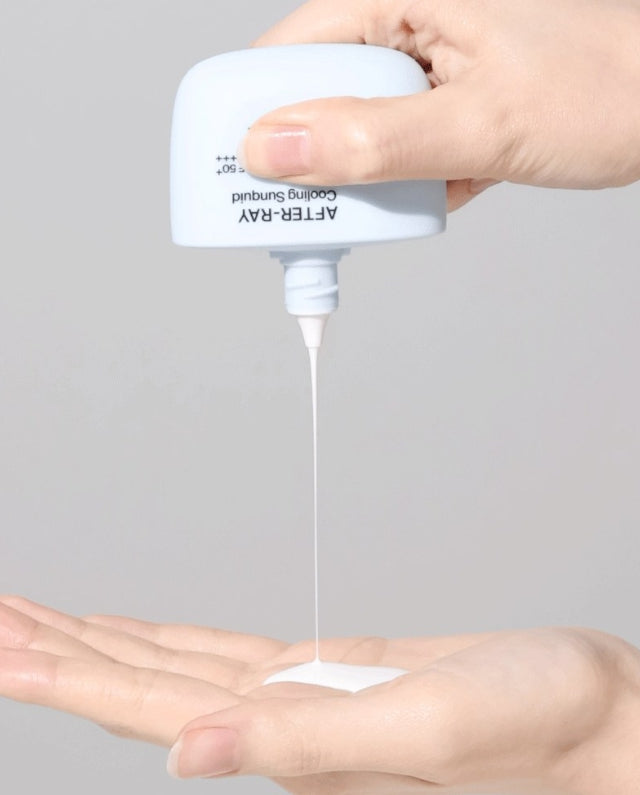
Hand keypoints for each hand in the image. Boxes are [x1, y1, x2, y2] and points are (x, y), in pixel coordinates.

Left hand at [1, 596, 639, 793]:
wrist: (594, 716)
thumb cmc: (536, 726)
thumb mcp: (425, 728)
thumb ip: (304, 743)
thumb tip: (181, 754)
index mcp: (288, 742)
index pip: (141, 706)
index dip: (61, 676)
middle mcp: (276, 727)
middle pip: (138, 685)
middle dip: (56, 652)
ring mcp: (298, 701)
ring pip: (173, 666)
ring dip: (102, 643)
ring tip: (37, 623)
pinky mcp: (329, 676)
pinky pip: (225, 655)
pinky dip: (171, 641)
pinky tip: (141, 640)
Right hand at [241, 0, 639, 208]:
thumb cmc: (606, 89)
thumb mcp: (480, 123)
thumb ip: (373, 141)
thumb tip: (277, 149)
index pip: (296, 46)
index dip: (258, 110)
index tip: (239, 171)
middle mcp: (412, 24)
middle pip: (319, 91)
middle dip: (309, 156)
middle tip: (299, 208)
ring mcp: (431, 70)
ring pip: (358, 128)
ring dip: (358, 181)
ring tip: (365, 214)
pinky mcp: (450, 109)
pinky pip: (399, 149)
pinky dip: (403, 187)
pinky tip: (422, 202)